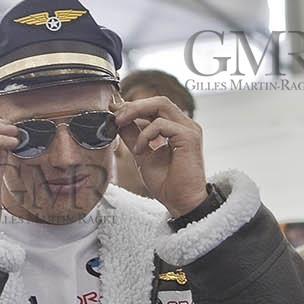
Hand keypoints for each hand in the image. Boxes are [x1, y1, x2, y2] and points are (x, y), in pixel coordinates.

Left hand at [114, 96, 207, 216]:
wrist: (180, 203)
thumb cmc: (167, 183)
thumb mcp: (142, 154)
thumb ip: (133, 136)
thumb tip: (119, 120)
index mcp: (177, 128)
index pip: (156, 107)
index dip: (134, 105)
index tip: (113, 110)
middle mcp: (185, 125)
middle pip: (159, 101)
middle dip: (133, 105)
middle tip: (114, 115)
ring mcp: (189, 129)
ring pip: (160, 104)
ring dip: (135, 112)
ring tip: (120, 124)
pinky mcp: (189, 137)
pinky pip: (161, 124)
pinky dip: (145, 134)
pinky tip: (139, 149)